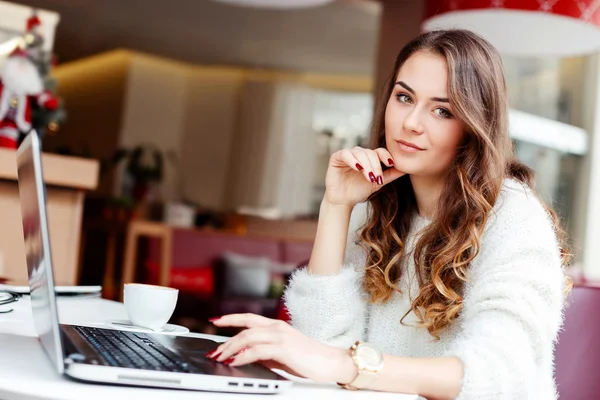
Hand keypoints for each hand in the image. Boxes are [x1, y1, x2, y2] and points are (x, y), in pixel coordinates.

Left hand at [206, 313, 355, 383]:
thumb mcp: (282, 355)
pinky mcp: (283, 348)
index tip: (215, 320)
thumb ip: (265, 353)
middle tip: (213, 350)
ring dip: (230, 347)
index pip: (249, 318)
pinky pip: (257, 350)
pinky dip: (243, 356)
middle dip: (225, 339)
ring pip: (247, 336)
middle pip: (244, 327)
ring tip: (220, 357)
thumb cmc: (309, 359)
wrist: (330, 362)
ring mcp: (280, 336)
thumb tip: (246, 356)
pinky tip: (235, 361)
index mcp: (277, 326)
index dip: (230, 318)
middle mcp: (277, 327)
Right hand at [324, 147, 404, 206]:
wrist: (343, 201)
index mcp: (369, 157)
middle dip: (375, 166)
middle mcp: (359, 153)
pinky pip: (345, 154)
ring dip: (366, 165)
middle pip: (370, 153)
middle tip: (377, 178)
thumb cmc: (359, 191)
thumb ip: (390, 175)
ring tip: (369, 177)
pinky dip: (352, 160)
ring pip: (360, 153)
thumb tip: (406, 169)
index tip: (391, 164)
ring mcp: (347, 154)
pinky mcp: (336, 157)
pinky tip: (357, 168)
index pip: (380, 151)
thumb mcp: (378, 183)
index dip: (386, 156)